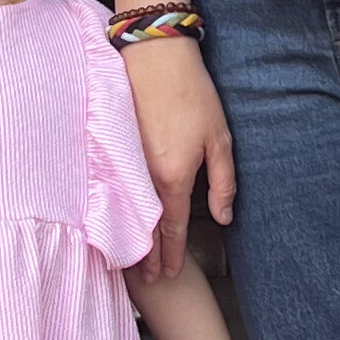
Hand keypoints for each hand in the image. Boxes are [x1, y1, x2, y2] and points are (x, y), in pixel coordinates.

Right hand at [126, 33, 235, 277]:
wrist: (154, 57)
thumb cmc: (192, 94)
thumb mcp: (219, 138)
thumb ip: (223, 182)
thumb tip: (224, 217)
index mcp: (173, 177)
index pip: (173, 228)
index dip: (173, 254)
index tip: (171, 274)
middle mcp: (144, 177)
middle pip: (146, 228)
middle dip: (148, 257)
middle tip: (151, 281)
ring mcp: (125, 164)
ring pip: (129, 212)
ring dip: (131, 239)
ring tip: (132, 262)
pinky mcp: (115, 149)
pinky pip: (118, 192)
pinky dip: (119, 213)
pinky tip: (118, 221)